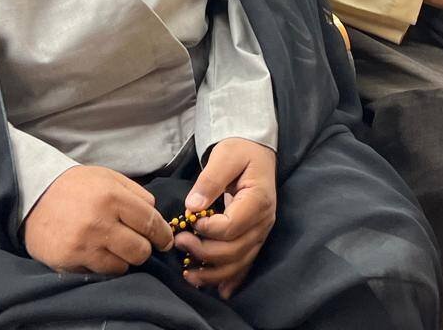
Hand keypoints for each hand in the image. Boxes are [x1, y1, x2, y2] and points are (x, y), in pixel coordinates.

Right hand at [24, 165, 173, 274]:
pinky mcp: (68, 262)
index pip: (150, 223)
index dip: (163, 235)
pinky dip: (102, 266)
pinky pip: (98, 273)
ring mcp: (83, 245)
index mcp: (112, 197)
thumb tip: (157, 215)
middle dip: (144, 249)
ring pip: (121, 267)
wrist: (34, 196)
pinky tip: (95, 252)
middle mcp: (99, 223)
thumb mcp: (109, 178)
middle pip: (140, 251)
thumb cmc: (77, 186)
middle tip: (138, 244)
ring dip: (123, 260)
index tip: (165, 241)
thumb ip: (137, 194)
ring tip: (113, 247)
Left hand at [178, 138, 277, 298]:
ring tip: (187, 275)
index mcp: (258, 200)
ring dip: (213, 274)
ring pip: (239, 263)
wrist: (256, 151)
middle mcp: (264, 221)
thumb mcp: (224, 156)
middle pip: (234, 250)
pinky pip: (246, 264)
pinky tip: (218, 291)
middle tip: (179, 242)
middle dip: (204, 253)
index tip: (188, 221)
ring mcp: (261, 232)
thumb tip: (192, 207)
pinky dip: (231, 279)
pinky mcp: (255, 238)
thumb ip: (209, 180)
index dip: (207, 230)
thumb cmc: (240, 151)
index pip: (231, 227)